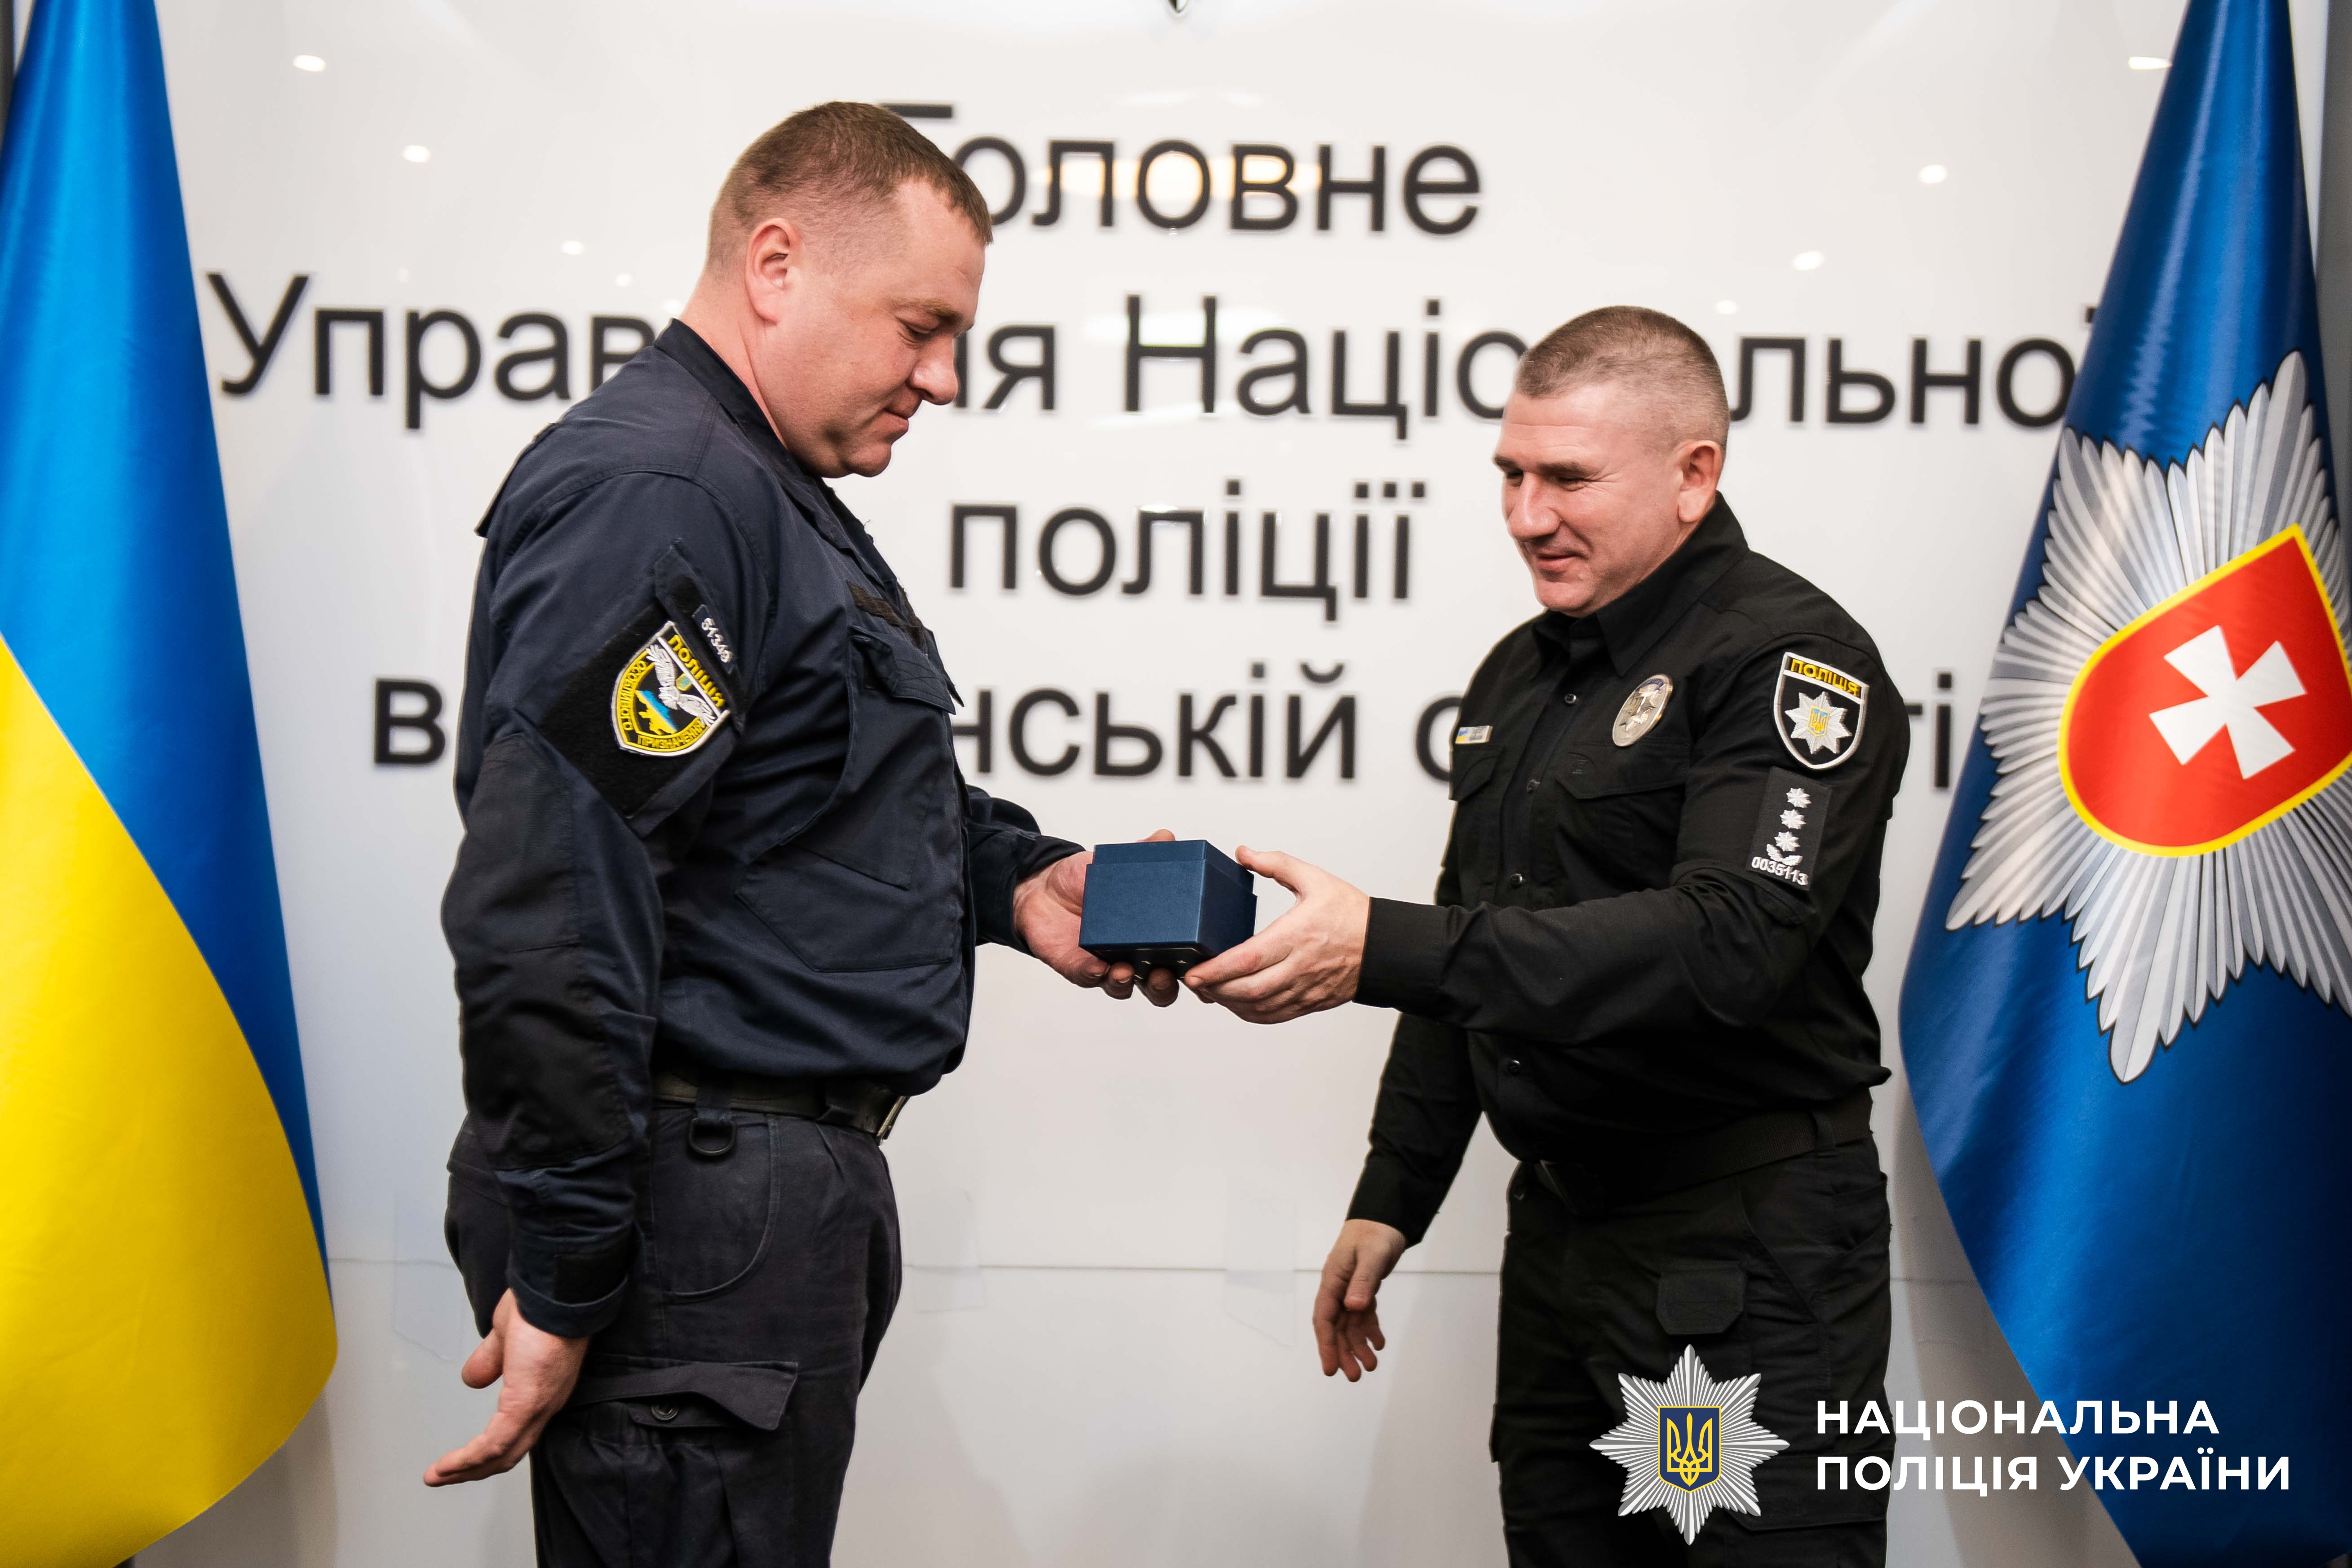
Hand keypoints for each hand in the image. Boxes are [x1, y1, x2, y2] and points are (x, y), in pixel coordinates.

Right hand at [421, 1288, 589, 1485]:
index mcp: (543, 1388)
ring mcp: (538, 1406)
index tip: (466, 1457)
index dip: (490, 1448)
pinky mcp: (526, 1405)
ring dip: (466, 1469)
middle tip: (447, 1476)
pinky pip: (494, 1444)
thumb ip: (492, 1359)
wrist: (557, 1292)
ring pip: (501, 1453)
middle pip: (510, 1451)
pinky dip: (468, 1459)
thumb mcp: (505, 1335)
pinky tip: (448, 1467)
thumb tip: (473, 1379)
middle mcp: (546, 1403)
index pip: (517, 1431)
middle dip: (475, 1468)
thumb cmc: (541, 1304)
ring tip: (438, 1476)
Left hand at [1013, 830, 1179, 1004]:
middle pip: (1158, 986)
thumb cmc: (1086, 881)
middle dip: (1163, 986)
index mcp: (1153, 936)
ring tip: (1125, 971)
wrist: (1043, 886)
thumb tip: (1167, 837)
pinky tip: (1096, 967)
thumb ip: (1143, 852)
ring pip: (1123, 987)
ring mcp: (1105, 965)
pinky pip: (1087, 978)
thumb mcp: (1117, 864)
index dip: (1196, 968)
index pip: (1183, 960)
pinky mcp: (1077, 967)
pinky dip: (1093, 975)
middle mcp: (1133, 956)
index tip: (1202, 961)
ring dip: (1126, 982)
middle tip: (1163, 974)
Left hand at [1183, 847, 1368, 1022]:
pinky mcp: (1309, 1002)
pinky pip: (1273, 1016)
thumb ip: (1276, 864)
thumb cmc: (1350, 913)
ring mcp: (1304, 989)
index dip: (1217, 970)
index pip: (1249, 959)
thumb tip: (1243, 853)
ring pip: (1258, 1007)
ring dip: (1228, 1003)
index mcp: (1298, 936)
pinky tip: (1235, 1003)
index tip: (1193, 972)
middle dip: (1215, 990)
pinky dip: (1249, 1014)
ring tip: (1209, 991)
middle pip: (1248, 990)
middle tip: (1193, 981)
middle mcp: (1300, 967)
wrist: (1384, 946)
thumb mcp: (1315, 879)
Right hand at [1314, 1219, 1406, 1379]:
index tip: (1330, 1368)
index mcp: (1333, 1281)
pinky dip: (1370, 1331)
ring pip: (1350, 1326)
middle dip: (1343, 1353)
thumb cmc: (1375, 1234)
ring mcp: (1349, 1290)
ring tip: (1370, 1367)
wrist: (1384, 1219)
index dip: (1327, 1345)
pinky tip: (1379, 1344)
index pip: (1325, 1318)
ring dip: (1358, 1346)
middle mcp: (1338, 1289)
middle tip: (1355, 1376)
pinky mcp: (1362, 1290)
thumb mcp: (1372, 1257)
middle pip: (1336, 1328)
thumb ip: (1363, 1282)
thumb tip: (1352, 1307)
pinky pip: (1363, 1316)